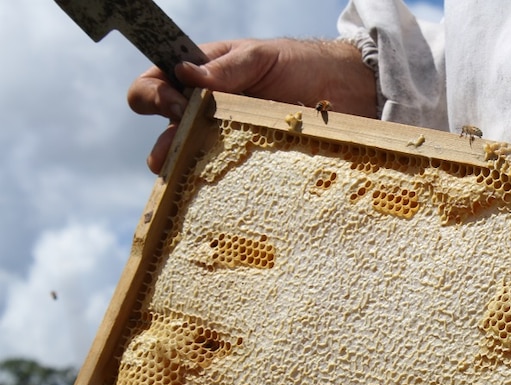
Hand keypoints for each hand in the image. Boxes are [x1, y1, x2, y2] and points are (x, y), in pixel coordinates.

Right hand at [128, 38, 376, 172]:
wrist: (347, 91)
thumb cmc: (302, 65)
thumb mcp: (261, 58)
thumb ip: (224, 68)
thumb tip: (184, 73)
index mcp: (201, 79)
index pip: (154, 86)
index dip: (153, 97)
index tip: (178, 104)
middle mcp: (206, 114)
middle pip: (164, 135)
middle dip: (163, 146)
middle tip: (176, 150)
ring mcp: (227, 143)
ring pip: (190, 166)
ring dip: (186, 172)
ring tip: (189, 175)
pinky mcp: (251, 168)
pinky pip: (227, 184)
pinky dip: (220, 188)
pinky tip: (224, 191)